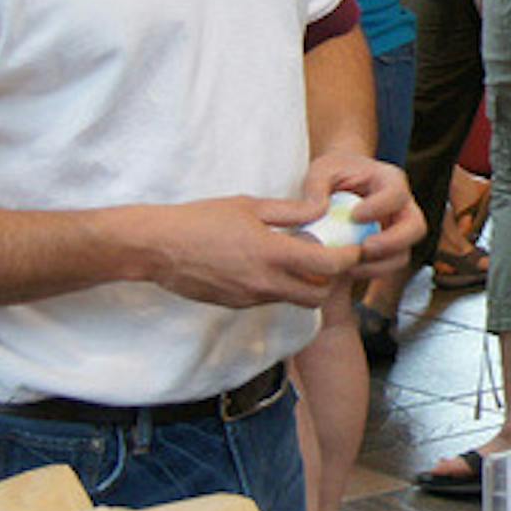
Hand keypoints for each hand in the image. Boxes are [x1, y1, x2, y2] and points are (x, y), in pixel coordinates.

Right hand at [123, 197, 359, 308]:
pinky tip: (269, 266)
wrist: (156, 248)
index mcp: (272, 254)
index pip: (328, 267)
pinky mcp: (236, 305)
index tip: (354, 248)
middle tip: (328, 259)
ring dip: (304, 285)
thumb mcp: (249, 206)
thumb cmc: (201, 220)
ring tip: (297, 259)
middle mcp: (265, 283)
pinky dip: (280, 287)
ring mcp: (249, 298)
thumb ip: (291, 211)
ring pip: (293, 300)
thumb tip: (322, 209)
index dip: (348, 259)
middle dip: (330, 281)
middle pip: (317, 296)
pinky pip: (270, 299)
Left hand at [295, 153, 426, 280]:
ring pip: (402, 255)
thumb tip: (318, 211)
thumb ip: (315, 187)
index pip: (397, 194)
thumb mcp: (321, 171)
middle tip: (364, 249)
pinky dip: (366, 273)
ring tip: (348, 266)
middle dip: (392, 243)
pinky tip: (343, 271)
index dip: (380, 207)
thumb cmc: (333, 173)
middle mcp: (402, 207)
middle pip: (415, 228)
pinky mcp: (386, 251)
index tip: (354, 216)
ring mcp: (397, 231)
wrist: (338, 184)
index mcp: (390, 180)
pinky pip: (385, 268)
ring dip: (377, 265)